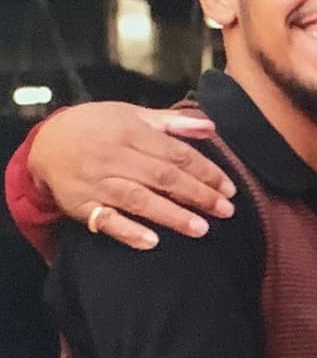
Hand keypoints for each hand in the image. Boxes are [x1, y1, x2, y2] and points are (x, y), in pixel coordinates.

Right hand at [27, 101, 235, 249]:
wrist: (45, 142)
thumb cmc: (98, 127)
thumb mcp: (133, 115)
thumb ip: (172, 123)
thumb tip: (210, 126)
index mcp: (131, 132)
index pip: (176, 154)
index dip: (206, 171)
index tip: (229, 187)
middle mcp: (114, 157)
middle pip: (162, 177)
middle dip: (198, 195)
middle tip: (226, 210)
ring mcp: (96, 183)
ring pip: (138, 199)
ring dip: (172, 215)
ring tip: (201, 229)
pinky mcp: (80, 205)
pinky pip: (105, 221)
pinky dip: (128, 232)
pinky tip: (152, 242)